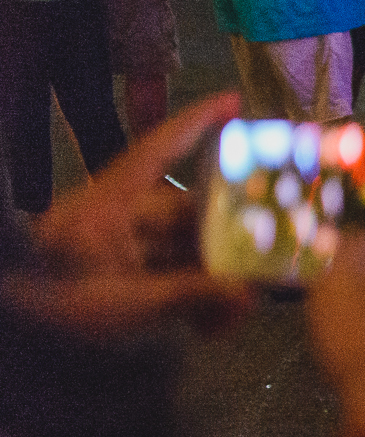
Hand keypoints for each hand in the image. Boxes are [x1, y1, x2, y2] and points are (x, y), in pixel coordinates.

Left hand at [25, 91, 255, 338]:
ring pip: (185, 252)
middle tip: (266, 274)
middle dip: (231, 246)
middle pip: (189, 215)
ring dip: (215, 283)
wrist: (14, 336)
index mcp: (112, 206)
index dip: (196, 125)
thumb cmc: (56, 309)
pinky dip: (193, 300)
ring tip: (235, 317)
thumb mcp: (125, 307)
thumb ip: (190, 295)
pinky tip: (210, 328)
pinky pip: (170, 279)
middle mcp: (121, 218)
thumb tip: (249, 293)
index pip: (158, 153)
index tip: (234, 101)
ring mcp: (121, 248)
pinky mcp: (121, 277)